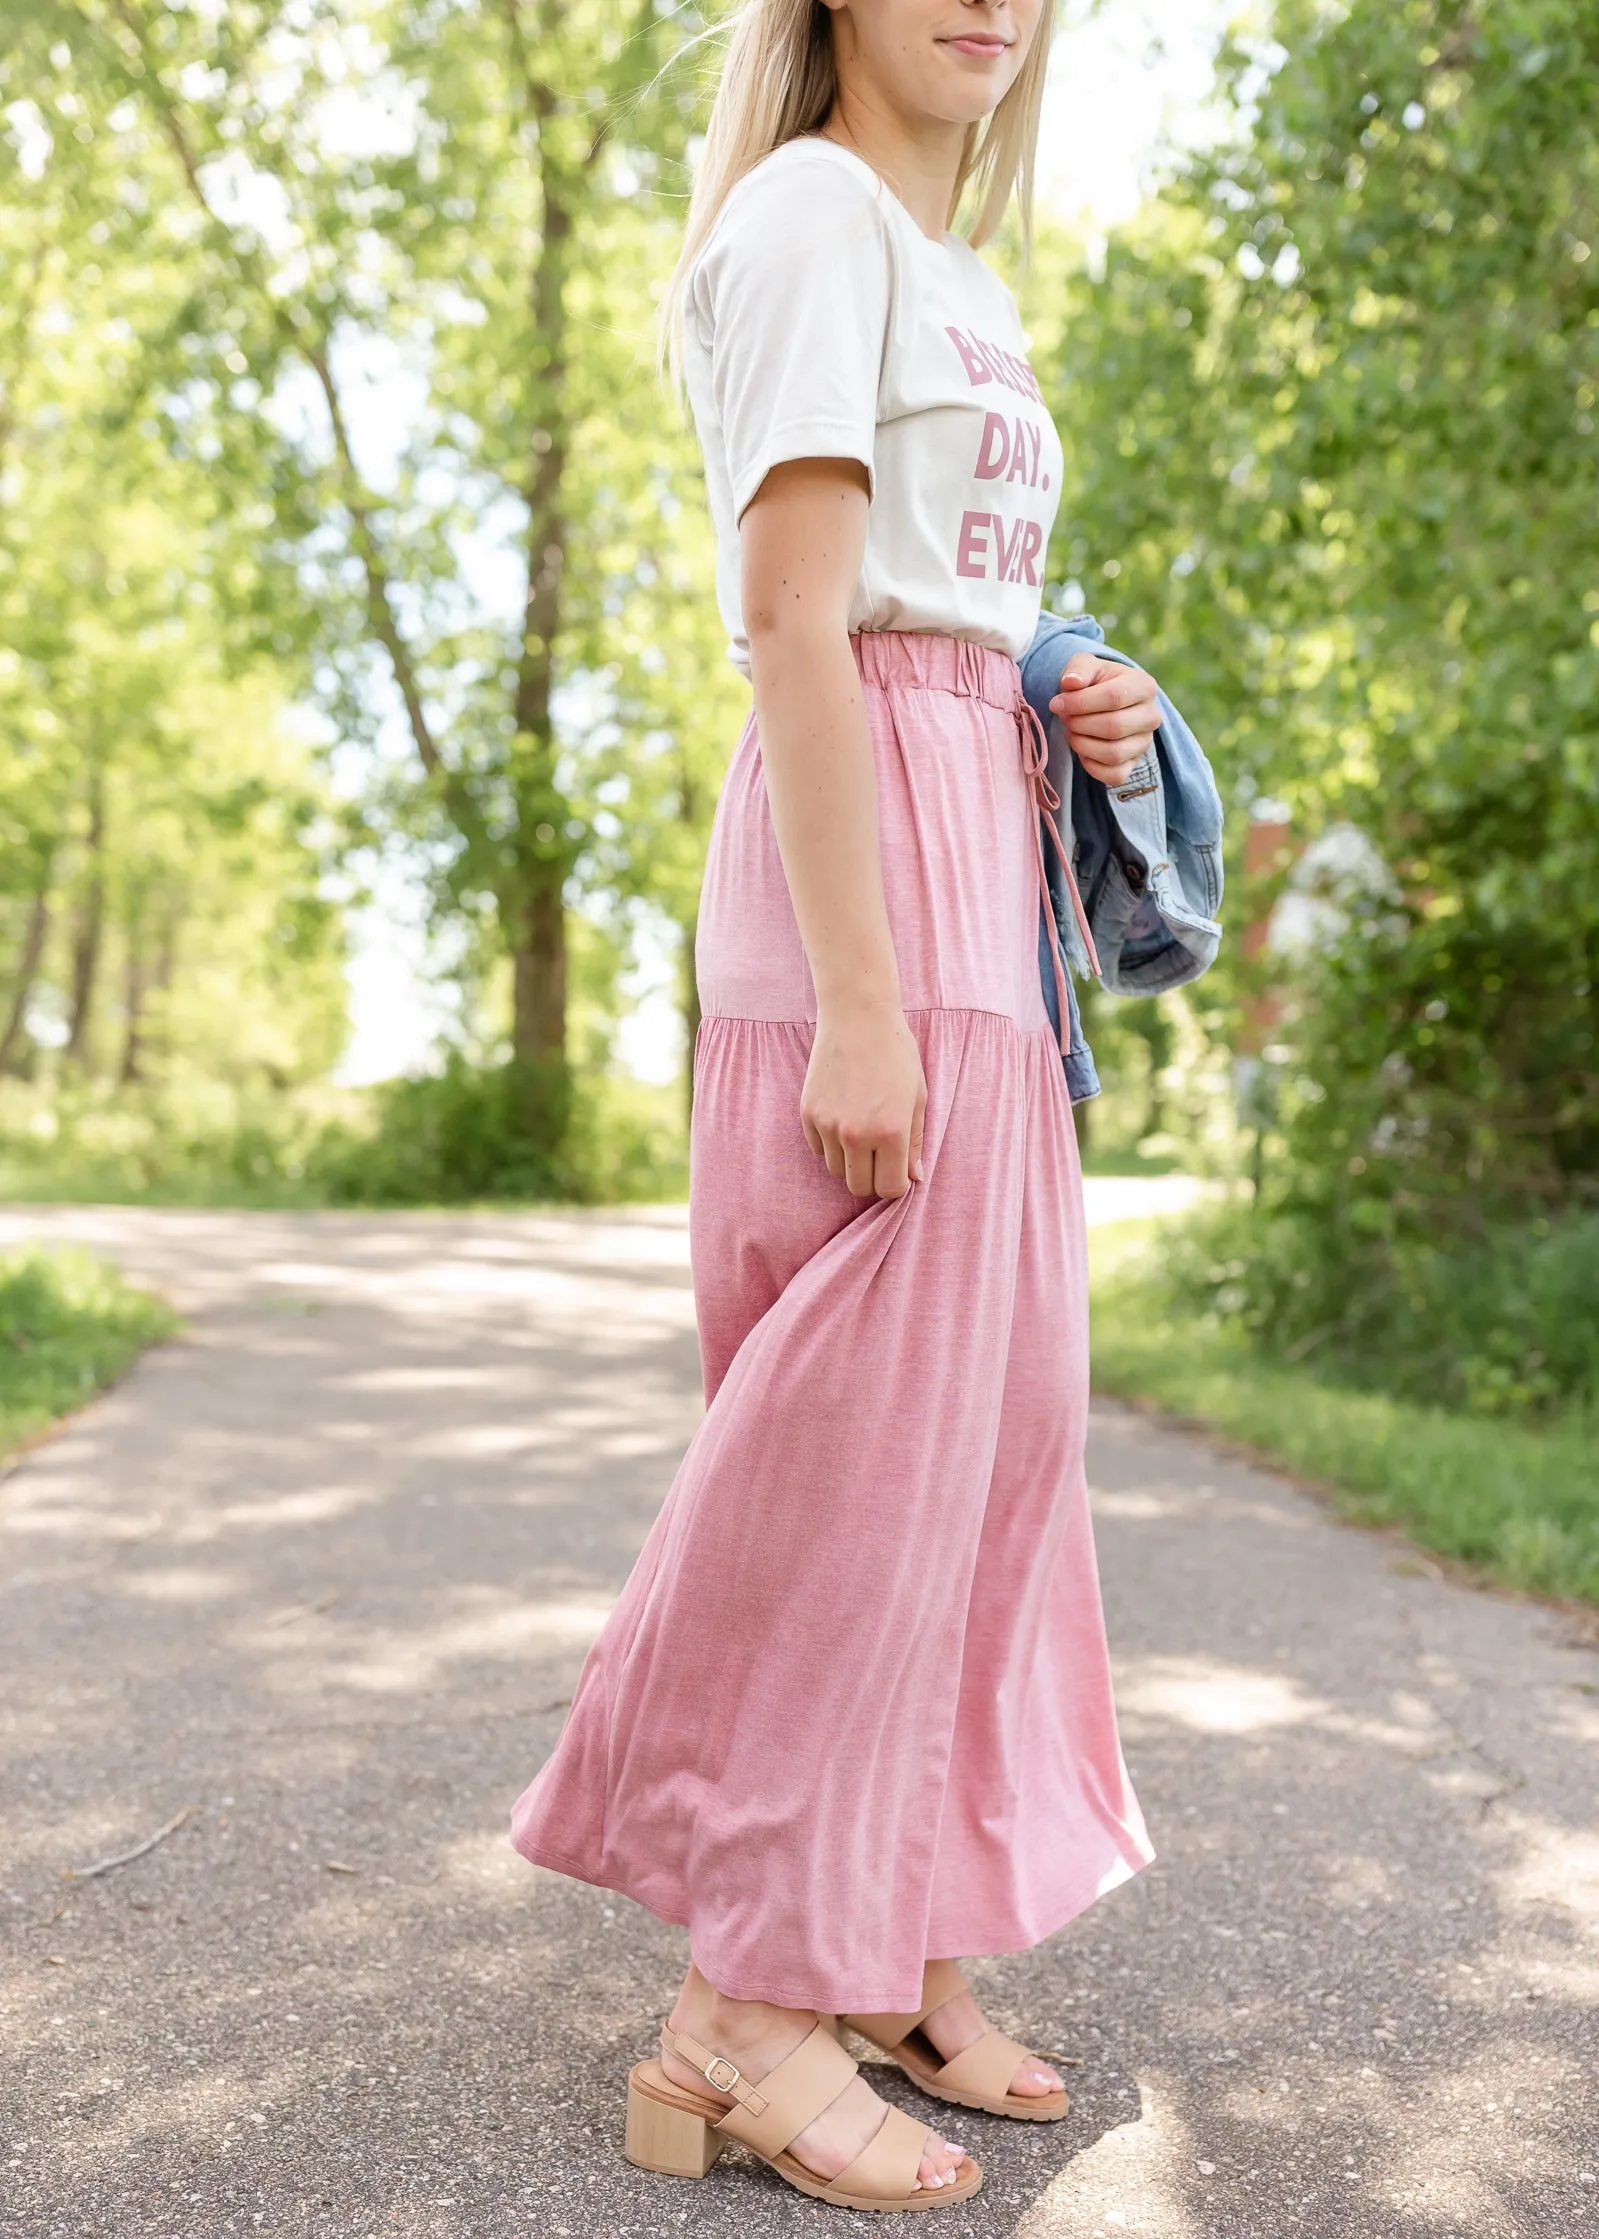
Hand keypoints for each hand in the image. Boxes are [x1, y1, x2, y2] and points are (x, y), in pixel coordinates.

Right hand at [801, 998, 926, 1200]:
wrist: (858, 1017)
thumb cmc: (896, 1053)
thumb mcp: (917, 1097)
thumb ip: (915, 1142)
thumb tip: (914, 1177)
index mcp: (890, 1133)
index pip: (888, 1188)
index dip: (895, 1183)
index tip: (897, 1169)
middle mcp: (857, 1134)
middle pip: (859, 1186)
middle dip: (871, 1177)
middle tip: (879, 1155)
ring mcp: (828, 1125)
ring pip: (836, 1170)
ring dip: (850, 1160)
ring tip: (861, 1131)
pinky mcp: (808, 1113)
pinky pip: (818, 1148)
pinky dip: (830, 1142)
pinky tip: (843, 1116)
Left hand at [1050, 652, 1158, 787]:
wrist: (1101, 702)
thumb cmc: (1093, 682)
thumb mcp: (1084, 666)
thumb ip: (1078, 669)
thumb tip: (1070, 683)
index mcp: (1144, 685)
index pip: (1113, 697)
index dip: (1079, 703)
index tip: (1056, 704)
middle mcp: (1151, 715)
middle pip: (1114, 727)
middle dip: (1079, 724)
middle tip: (1065, 719)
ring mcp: (1145, 743)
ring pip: (1113, 753)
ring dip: (1082, 744)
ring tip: (1072, 732)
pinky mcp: (1134, 764)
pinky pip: (1114, 775)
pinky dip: (1091, 766)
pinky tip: (1083, 749)